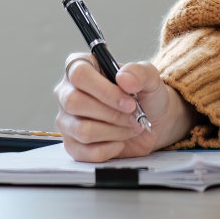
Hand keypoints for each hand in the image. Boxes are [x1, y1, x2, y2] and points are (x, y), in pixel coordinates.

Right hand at [54, 54, 197, 161]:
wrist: (152, 121)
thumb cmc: (144, 94)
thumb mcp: (149, 77)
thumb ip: (139, 72)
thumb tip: (123, 78)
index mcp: (80, 66)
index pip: (79, 74)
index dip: (104, 90)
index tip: (129, 102)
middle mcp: (67, 92)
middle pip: (74, 102)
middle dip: (111, 113)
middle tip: (133, 115)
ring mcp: (67, 120)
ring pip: (82, 130)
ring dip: (114, 131)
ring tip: (131, 126)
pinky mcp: (73, 145)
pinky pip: (87, 152)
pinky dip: (111, 148)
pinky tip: (120, 140)